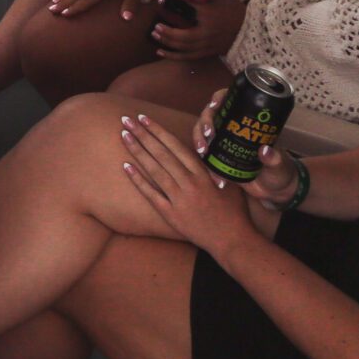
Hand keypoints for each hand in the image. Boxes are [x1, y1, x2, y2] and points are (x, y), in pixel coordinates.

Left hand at [119, 111, 256, 255]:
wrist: (233, 241)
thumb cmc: (234, 211)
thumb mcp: (230, 183)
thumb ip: (214, 166)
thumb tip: (205, 147)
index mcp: (203, 173)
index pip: (176, 146)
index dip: (158, 131)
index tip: (144, 118)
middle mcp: (189, 183)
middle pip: (161, 154)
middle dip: (142, 135)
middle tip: (126, 120)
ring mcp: (179, 199)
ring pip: (154, 170)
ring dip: (137, 151)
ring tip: (123, 135)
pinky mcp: (171, 215)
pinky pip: (151, 194)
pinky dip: (138, 180)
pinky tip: (125, 166)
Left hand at [152, 0, 245, 59]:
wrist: (250, 29)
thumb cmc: (234, 10)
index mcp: (209, 15)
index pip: (188, 8)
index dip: (174, 3)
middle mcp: (207, 33)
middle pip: (182, 36)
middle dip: (167, 32)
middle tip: (155, 25)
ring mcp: (207, 45)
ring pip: (183, 47)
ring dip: (167, 42)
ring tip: (155, 34)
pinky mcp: (208, 52)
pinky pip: (188, 57)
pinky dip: (174, 56)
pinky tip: (161, 52)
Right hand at [188, 89, 301, 208]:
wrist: (275, 190)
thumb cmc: (281, 172)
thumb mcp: (280, 165)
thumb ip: (275, 159)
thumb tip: (265, 150)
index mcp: (249, 122)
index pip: (232, 101)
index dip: (220, 97)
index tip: (215, 104)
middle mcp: (233, 128)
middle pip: (212, 115)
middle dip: (205, 121)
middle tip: (208, 134)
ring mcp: (224, 142)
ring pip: (204, 132)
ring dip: (199, 138)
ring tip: (203, 151)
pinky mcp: (219, 157)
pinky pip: (206, 153)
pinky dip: (204, 161)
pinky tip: (208, 169)